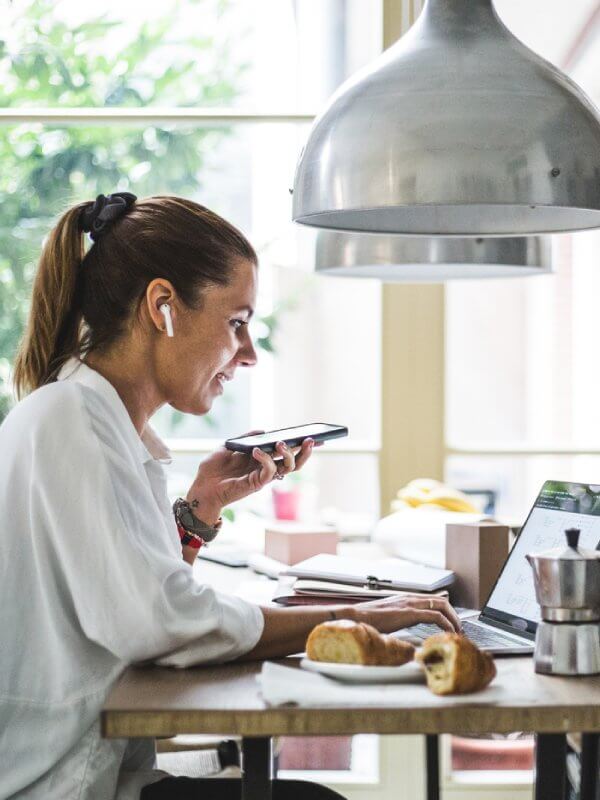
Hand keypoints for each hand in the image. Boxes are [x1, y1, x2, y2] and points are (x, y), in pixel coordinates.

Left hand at [186, 431, 315, 518]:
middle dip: (305, 452)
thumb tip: (264, 430)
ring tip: (281, 443)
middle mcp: (266, 468)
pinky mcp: (255, 484)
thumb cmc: (214, 468)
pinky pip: (268, 472)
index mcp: (263, 459)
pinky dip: (266, 459)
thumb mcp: (229, 445)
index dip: (301, 445)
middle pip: (294, 462)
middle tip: (310, 440)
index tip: (314, 436)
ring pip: (287, 469)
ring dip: (288, 454)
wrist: (201, 486)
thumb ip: (246, 438)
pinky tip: (257, 450)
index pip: (286, 452)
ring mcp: (262, 477)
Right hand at [349, 594, 461, 634]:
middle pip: (442, 600)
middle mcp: (410, 598)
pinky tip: (448, 633)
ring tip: (457, 633)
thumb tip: (404, 631)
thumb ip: (399, 620)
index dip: (446, 612)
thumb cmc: (367, 621)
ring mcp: (410, 603)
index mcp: (406, 599)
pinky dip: (446, 624)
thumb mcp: (388, 619)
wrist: (355, 617)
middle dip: (454, 615)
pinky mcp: (409, 612)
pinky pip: (435, 616)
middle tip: (458, 629)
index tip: (452, 624)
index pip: (433, 600)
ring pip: (442, 605)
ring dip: (453, 619)